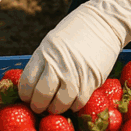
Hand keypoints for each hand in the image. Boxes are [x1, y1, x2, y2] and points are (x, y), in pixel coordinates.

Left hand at [18, 0, 130, 114]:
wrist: (105, 22)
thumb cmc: (76, 31)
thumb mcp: (52, 41)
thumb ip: (43, 62)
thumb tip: (34, 85)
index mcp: (45, 53)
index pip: (27, 83)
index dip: (25, 95)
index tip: (28, 97)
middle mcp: (58, 64)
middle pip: (41, 96)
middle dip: (38, 106)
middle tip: (40, 107)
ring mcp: (76, 73)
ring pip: (60, 103)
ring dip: (56, 109)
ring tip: (56, 106)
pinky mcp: (92, 80)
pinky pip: (79, 102)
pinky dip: (74, 106)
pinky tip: (72, 101)